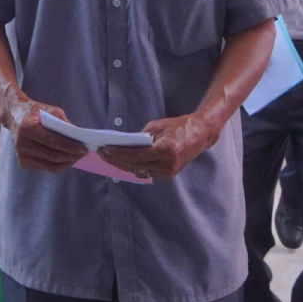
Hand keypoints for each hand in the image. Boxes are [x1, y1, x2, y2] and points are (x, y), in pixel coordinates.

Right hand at [2, 98, 85, 172]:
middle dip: (71, 156)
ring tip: (77, 157)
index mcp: (27, 128)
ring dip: (67, 163)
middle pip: (52, 156)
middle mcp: (22, 144)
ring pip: (50, 166)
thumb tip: (78, 137)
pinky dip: (58, 165)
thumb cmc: (34, 111)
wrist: (14, 116)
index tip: (84, 149)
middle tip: (83, 153)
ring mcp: (21, 155)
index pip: (53, 142)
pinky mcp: (23, 163)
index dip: (70, 147)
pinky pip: (45, 167)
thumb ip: (64, 123)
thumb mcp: (50, 110)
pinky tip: (66, 159)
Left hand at [98, 112, 221, 179]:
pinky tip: (121, 162)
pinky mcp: (168, 175)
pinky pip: (146, 172)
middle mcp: (168, 164)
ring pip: (139, 171)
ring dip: (122, 165)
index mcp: (166, 150)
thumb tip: (123, 144)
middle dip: (116, 160)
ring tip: (107, 157)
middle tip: (102, 153)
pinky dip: (133, 167)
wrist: (200, 134)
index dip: (119, 154)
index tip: (105, 149)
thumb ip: (140, 137)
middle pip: (135, 165)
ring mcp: (169, 172)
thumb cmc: (179, 126)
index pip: (136, 155)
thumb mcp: (158, 126)